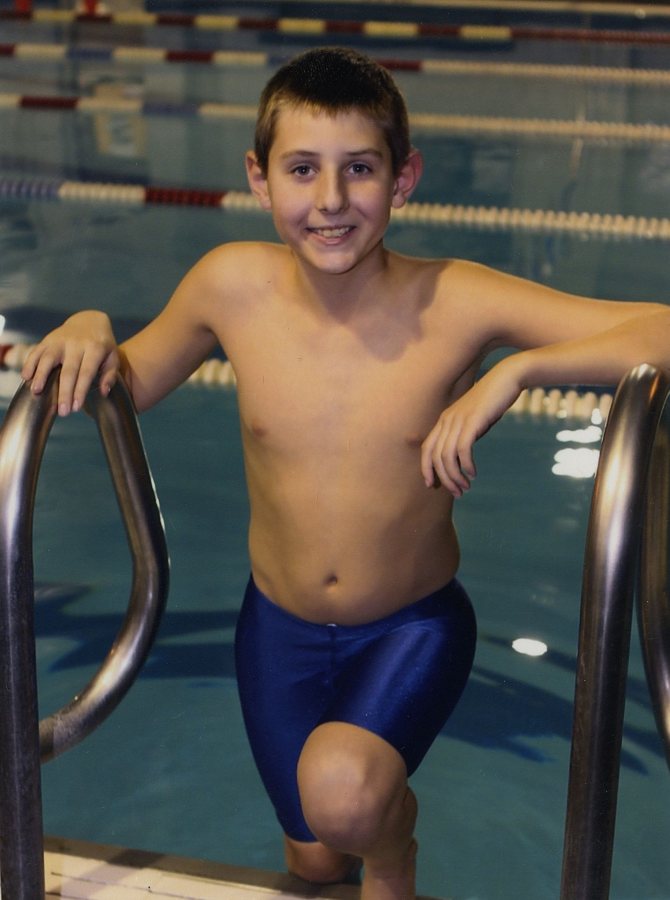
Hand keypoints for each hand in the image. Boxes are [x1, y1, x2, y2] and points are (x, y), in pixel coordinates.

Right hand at [21, 311, 119, 415]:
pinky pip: (36, 351)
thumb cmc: (102, 345)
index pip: (86, 373)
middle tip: (62, 411)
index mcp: (95, 349)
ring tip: (36, 392)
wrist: (89, 320)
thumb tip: (104, 392)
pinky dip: (30, 363)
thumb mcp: (113, 357)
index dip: (80, 390)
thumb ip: (110, 375)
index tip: (76, 407)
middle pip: (68, 371)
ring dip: (41, 375)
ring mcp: (60, 341)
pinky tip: (26, 377)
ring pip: (48, 358)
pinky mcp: (48, 340)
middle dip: (64, 392)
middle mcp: (76, 344)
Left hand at [421, 358, 522, 496]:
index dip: (426, 468)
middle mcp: (447, 420)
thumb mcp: (474, 421)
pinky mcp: (472, 421)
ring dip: (455, 476)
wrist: (506, 379)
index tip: (433, 486)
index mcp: (444, 420)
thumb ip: (465, 436)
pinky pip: (462, 449)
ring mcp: (458, 420)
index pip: (427, 449)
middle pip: (436, 457)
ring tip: (465, 487)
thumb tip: (462, 458)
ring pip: (447, 456)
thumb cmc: (492, 402)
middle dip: (444, 479)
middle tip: (458, 493)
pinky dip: (466, 465)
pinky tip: (473, 473)